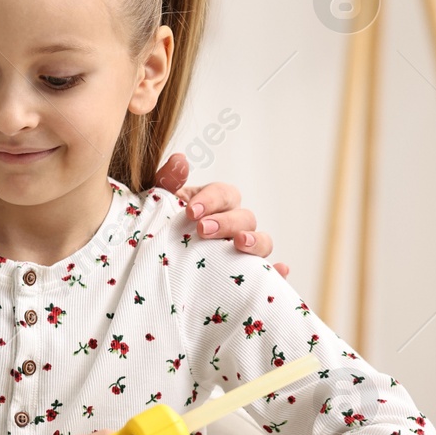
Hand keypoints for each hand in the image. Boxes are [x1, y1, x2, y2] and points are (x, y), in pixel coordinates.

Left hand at [154, 154, 289, 279]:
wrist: (156, 260)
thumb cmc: (161, 227)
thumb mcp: (158, 204)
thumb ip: (168, 181)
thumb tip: (180, 159)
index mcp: (216, 203)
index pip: (224, 193)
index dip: (211, 200)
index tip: (190, 211)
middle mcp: (235, 225)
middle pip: (245, 217)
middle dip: (226, 222)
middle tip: (203, 230)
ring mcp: (244, 250)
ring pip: (263, 242)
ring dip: (256, 241)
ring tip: (239, 244)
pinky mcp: (247, 275)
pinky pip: (268, 274)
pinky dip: (277, 272)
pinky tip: (279, 271)